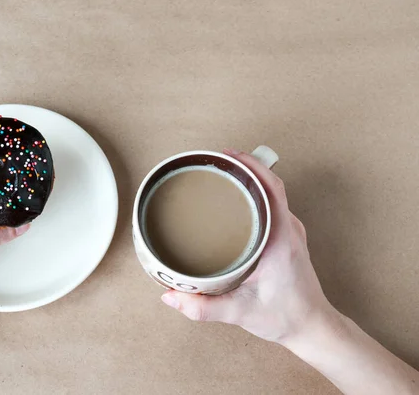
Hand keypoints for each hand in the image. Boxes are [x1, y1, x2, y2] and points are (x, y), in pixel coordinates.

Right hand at [161, 149, 334, 343]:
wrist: (312, 327)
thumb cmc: (285, 317)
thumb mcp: (240, 313)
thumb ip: (203, 308)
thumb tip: (170, 297)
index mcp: (281, 240)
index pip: (272, 188)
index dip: (251, 166)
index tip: (228, 156)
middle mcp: (289, 230)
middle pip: (270, 184)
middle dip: (243, 167)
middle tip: (214, 163)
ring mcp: (290, 232)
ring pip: (272, 193)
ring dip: (250, 180)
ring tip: (221, 176)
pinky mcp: (287, 238)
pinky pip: (272, 205)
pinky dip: (254, 194)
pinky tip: (234, 201)